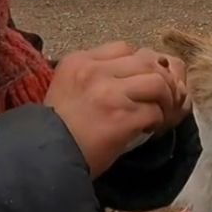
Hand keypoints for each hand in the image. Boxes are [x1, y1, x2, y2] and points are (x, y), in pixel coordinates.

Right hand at [44, 41, 189, 177]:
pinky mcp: (121, 117)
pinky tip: (151, 131)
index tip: (143, 82)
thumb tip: (147, 71)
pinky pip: (156, 112)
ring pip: (158, 82)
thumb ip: (99, 76)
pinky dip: (159, 122)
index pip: (124, 48)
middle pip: (147, 61)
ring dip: (167, 100)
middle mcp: (94, 72)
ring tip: (161, 114)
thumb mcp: (69, 90)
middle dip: (163, 80)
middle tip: (165, 99)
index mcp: (79, 62)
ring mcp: (109, 93)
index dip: (141, 64)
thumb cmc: (56, 131)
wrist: (44, 162)